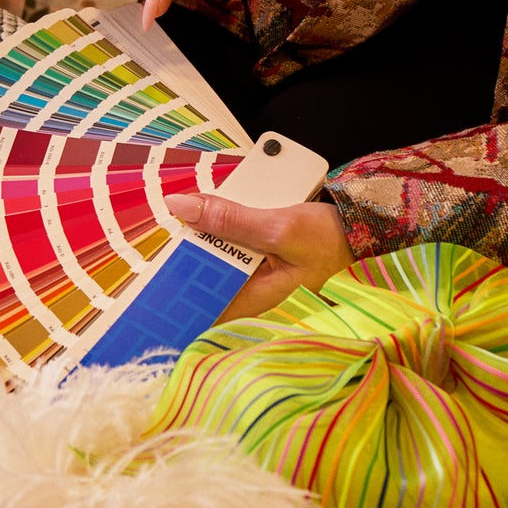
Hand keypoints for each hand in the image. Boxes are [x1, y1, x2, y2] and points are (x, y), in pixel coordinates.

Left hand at [162, 193, 353, 321]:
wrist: (361, 223)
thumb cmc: (329, 238)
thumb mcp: (279, 227)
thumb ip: (230, 220)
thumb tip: (181, 206)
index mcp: (254, 298)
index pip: (201, 306)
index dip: (173, 294)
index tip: (146, 280)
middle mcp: (250, 286)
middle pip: (202, 270)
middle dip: (187, 247)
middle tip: (167, 224)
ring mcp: (252, 265)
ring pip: (214, 247)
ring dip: (205, 226)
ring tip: (190, 206)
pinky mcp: (256, 245)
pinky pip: (229, 233)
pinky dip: (223, 217)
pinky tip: (216, 202)